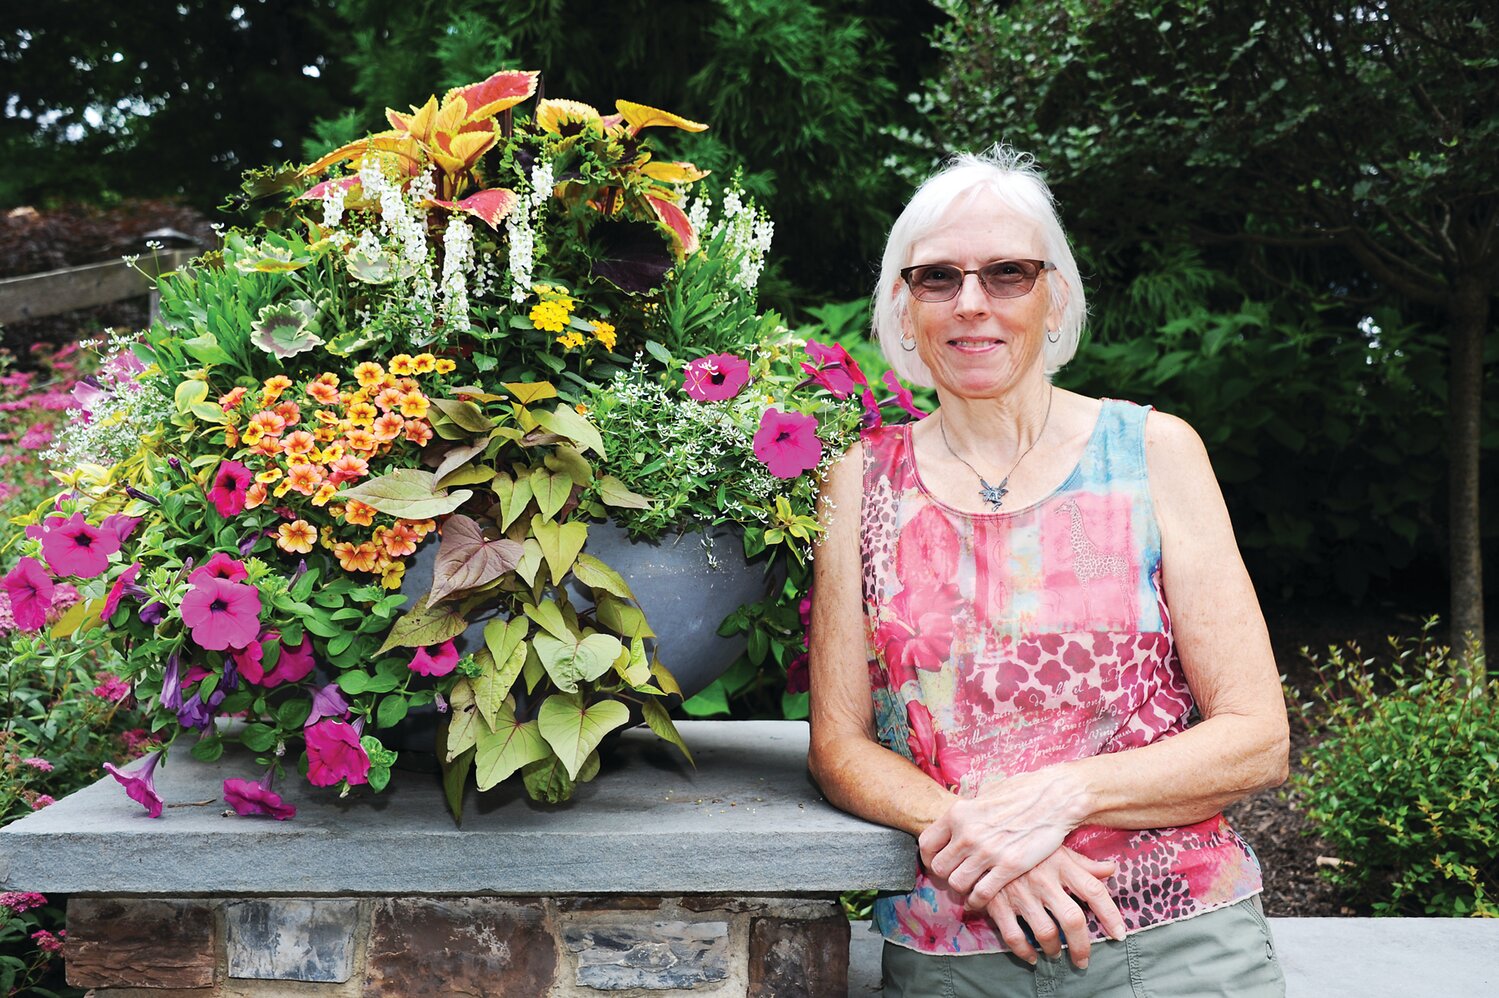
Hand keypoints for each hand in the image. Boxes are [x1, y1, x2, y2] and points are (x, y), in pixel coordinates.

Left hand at [918, 771, 1075, 896]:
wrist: (1054, 797)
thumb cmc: (1021, 792)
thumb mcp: (986, 794)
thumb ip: (969, 812)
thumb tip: (960, 822)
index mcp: (958, 814)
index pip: (927, 844)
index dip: (929, 858)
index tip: (937, 864)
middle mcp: (968, 833)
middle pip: (939, 868)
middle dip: (945, 875)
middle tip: (956, 877)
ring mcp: (987, 851)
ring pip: (957, 883)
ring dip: (962, 888)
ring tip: (970, 887)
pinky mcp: (1008, 866)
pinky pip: (981, 893)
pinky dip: (977, 900)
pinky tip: (982, 899)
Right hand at [981, 847, 1124, 968]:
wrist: (981, 839)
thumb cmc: (1024, 844)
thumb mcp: (1055, 847)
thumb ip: (1083, 863)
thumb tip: (1112, 869)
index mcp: (1060, 863)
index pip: (1094, 891)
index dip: (1110, 915)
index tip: (1118, 934)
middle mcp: (1043, 879)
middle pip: (1072, 919)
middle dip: (1082, 945)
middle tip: (1083, 959)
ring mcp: (1019, 892)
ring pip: (1046, 933)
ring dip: (1054, 950)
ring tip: (1055, 953)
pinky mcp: (997, 902)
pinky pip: (1014, 936)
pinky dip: (1024, 951)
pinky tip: (1031, 956)